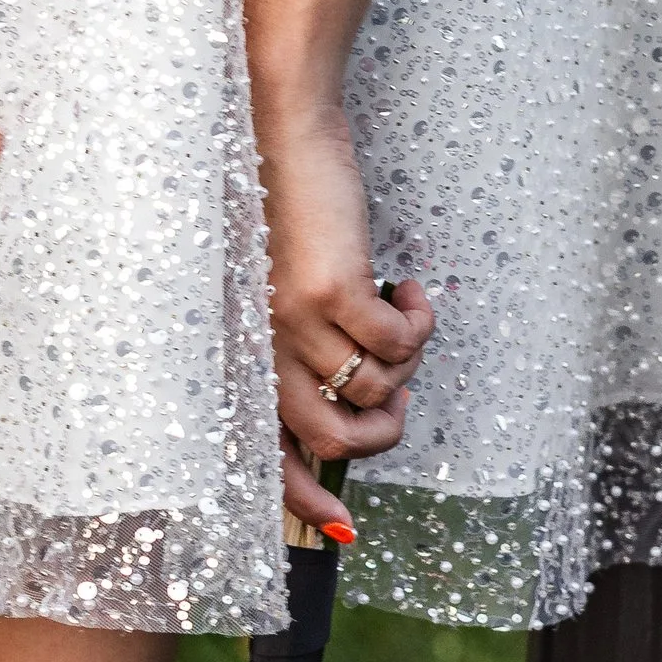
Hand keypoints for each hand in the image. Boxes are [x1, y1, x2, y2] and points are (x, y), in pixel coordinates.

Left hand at [254, 94, 431, 531]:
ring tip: (401, 318)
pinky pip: (397, 345)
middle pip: (331, 438)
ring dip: (405, 367)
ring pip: (374, 391)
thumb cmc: (281, 206)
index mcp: (243, 349)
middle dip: (381, 431)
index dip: (304, 500)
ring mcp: (293, 320)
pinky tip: (411, 291)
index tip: (343, 532)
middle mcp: (260, 344)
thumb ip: (293, 339)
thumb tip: (346, 392)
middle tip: (400, 388)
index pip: (267, 450)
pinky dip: (418, 326)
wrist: (277, 128)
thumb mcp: (275, 285)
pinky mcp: (333, 288)